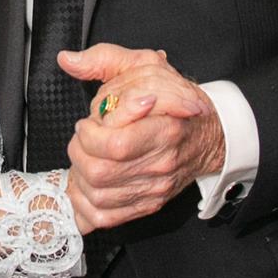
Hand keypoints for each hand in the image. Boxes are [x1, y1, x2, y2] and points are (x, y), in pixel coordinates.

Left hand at [59, 43, 225, 232]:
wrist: (208, 133)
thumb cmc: (175, 100)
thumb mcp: (143, 66)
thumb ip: (103, 60)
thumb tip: (69, 60)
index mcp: (163, 128)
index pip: (115, 145)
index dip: (89, 133)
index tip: (89, 122)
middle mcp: (160, 163)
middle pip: (101, 173)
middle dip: (80, 153)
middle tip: (84, 138)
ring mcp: (154, 187)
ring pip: (99, 197)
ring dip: (80, 176)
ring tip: (86, 156)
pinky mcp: (149, 203)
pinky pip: (107, 217)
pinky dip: (86, 204)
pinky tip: (85, 184)